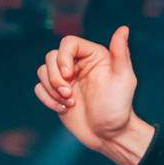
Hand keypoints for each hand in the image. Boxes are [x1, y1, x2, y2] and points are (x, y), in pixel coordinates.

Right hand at [34, 27, 153, 164]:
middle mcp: (77, 65)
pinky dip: (47, 99)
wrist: (109, 135)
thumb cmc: (119, 108)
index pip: (68, 43)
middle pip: (51, 56)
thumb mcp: (124, 80)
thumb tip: (124, 29)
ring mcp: (65, 80)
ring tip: (70, 103)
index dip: (63, 57)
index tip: (68, 74)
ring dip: (52, 89)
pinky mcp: (56, 94)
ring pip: (42, 71)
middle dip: (55, 77)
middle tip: (69, 95)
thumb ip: (121, 54)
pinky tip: (64, 109)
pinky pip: (39, 88)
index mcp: (93, 56)